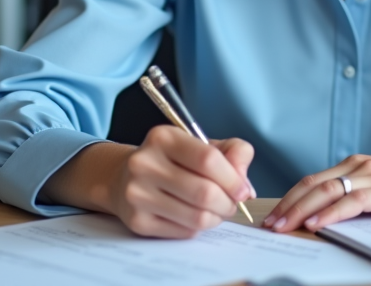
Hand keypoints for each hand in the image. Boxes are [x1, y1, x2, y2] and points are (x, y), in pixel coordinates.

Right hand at [42, 126, 254, 238]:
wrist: (124, 177)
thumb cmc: (173, 160)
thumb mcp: (202, 144)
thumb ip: (234, 152)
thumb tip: (245, 186)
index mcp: (163, 137)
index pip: (208, 159)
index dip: (233, 179)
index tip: (243, 190)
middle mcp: (145, 163)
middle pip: (204, 193)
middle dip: (228, 203)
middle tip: (232, 204)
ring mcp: (138, 194)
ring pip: (197, 217)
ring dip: (216, 218)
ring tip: (217, 211)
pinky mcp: (138, 222)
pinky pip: (184, 232)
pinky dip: (198, 228)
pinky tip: (194, 216)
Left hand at [263, 148, 370, 233]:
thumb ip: (363, 195)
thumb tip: (337, 214)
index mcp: (358, 166)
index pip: (314, 180)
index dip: (291, 196)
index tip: (274, 212)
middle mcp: (360, 167)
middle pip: (312, 184)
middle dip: (287, 204)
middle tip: (269, 223)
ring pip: (326, 191)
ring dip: (300, 210)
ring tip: (283, 225)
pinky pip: (352, 202)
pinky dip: (331, 213)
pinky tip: (317, 223)